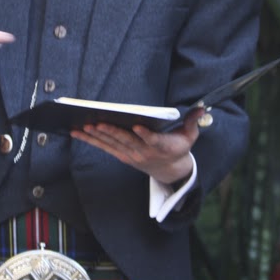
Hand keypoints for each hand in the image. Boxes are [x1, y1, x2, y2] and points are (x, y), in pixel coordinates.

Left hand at [73, 107, 201, 184]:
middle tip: (97, 122)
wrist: (170, 171)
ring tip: (83, 126)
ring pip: (112, 144)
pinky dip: (91, 140)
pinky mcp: (122, 156)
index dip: (145, 135)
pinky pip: (104, 147)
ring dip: (97, 136)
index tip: (138, 126)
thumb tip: (202, 108)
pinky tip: (77, 132)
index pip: (152, 140)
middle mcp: (144, 152)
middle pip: (126, 141)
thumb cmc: (179, 148)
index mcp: (162, 146)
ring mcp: (131, 155)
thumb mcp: (190, 136)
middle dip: (111, 132)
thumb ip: (193, 121)